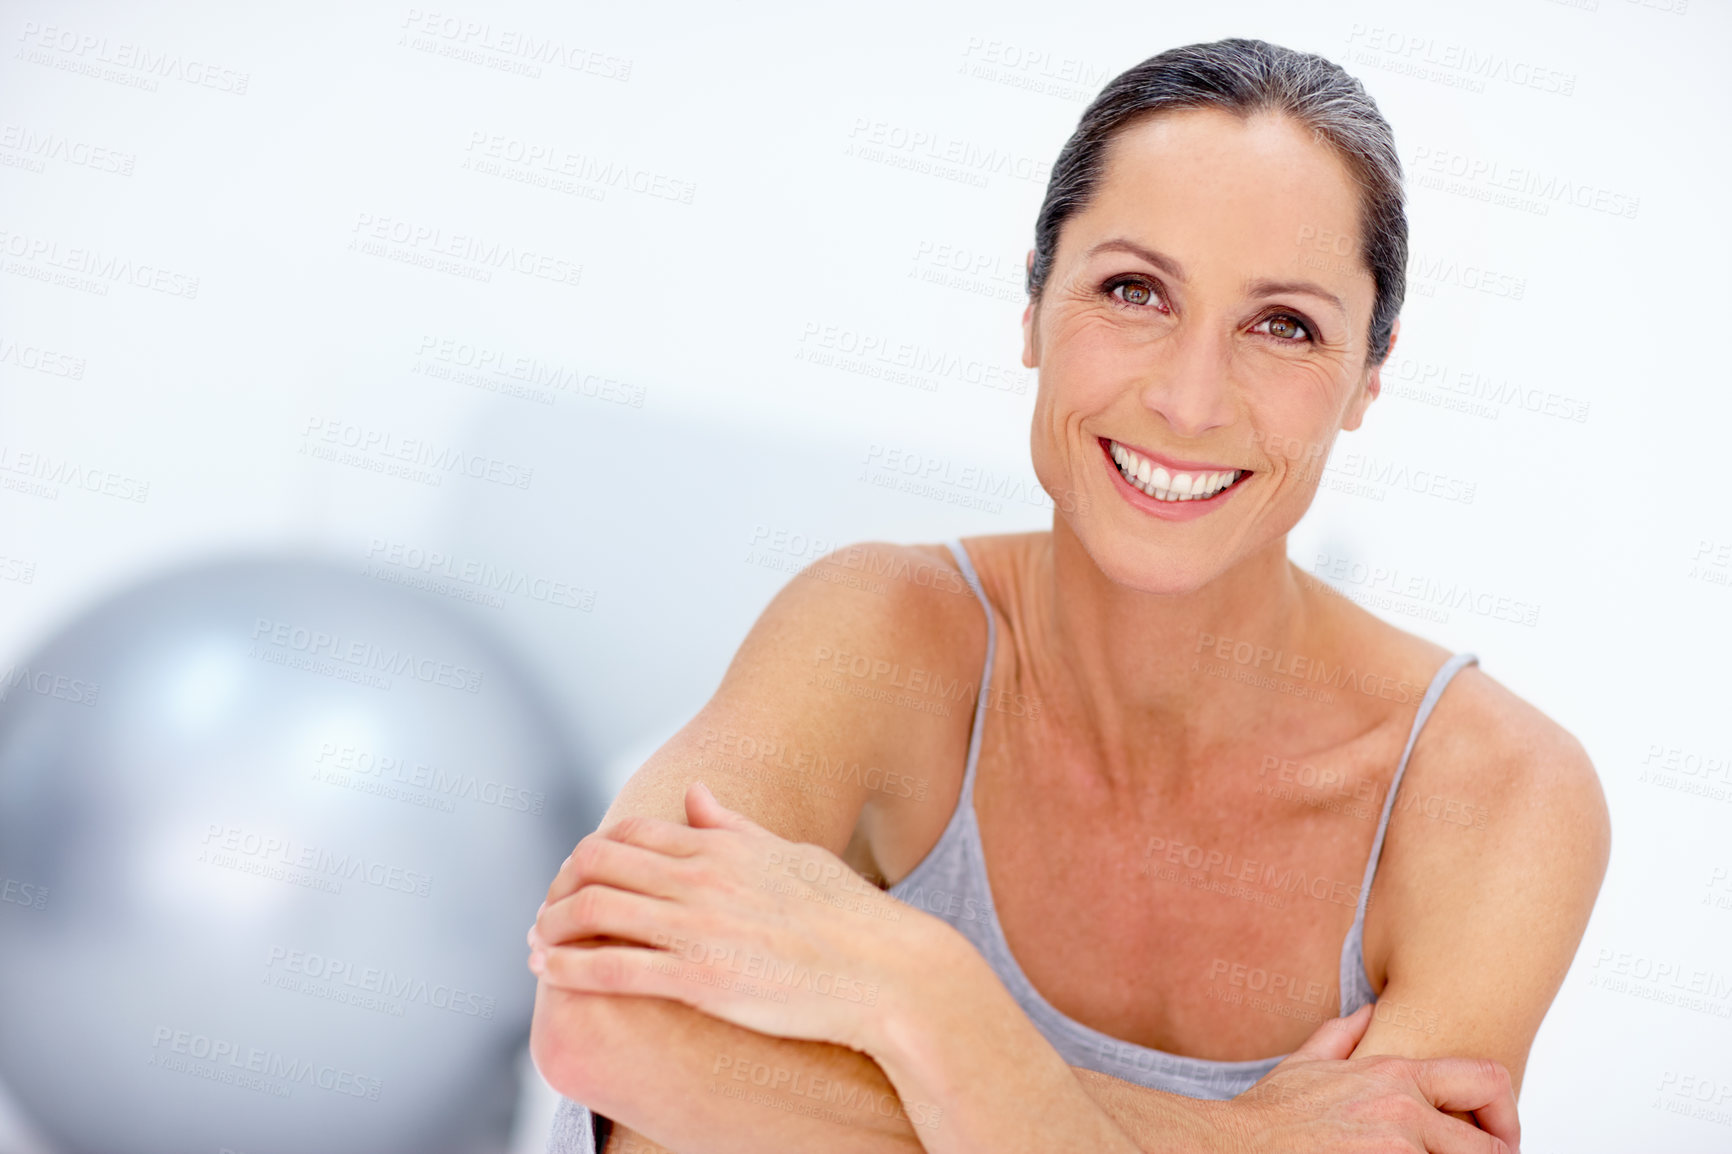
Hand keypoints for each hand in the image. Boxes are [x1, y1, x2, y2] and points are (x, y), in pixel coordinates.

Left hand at [527, 782, 930, 1052]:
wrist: (885, 970)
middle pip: (599, 864)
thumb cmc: (847, 916)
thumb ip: (734, 827)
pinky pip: (614, 968)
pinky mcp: (701, 979)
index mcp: (723, 847)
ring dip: (552, 925)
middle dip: (561, 886)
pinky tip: (549, 973)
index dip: (590, 853)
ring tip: (538, 943)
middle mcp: (704, 878)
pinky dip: (570, 968)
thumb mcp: (791, 854)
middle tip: (546, 909)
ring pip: (595, 911)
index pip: (630, 834)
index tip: (575, 875)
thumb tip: (697, 792)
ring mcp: (700, 927)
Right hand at [1222, 1004, 1519, 1153]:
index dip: (1504, 1115)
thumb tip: (1368, 1013)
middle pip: (1489, 1148)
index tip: (1496, 1140)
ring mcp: (1398, 1150)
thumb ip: (1342, 1036)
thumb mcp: (1304, 1064)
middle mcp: (1405, 1111)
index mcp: (1395, 1076)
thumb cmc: (1268, 1116)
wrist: (1235, 1147)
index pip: (1486, 1080)